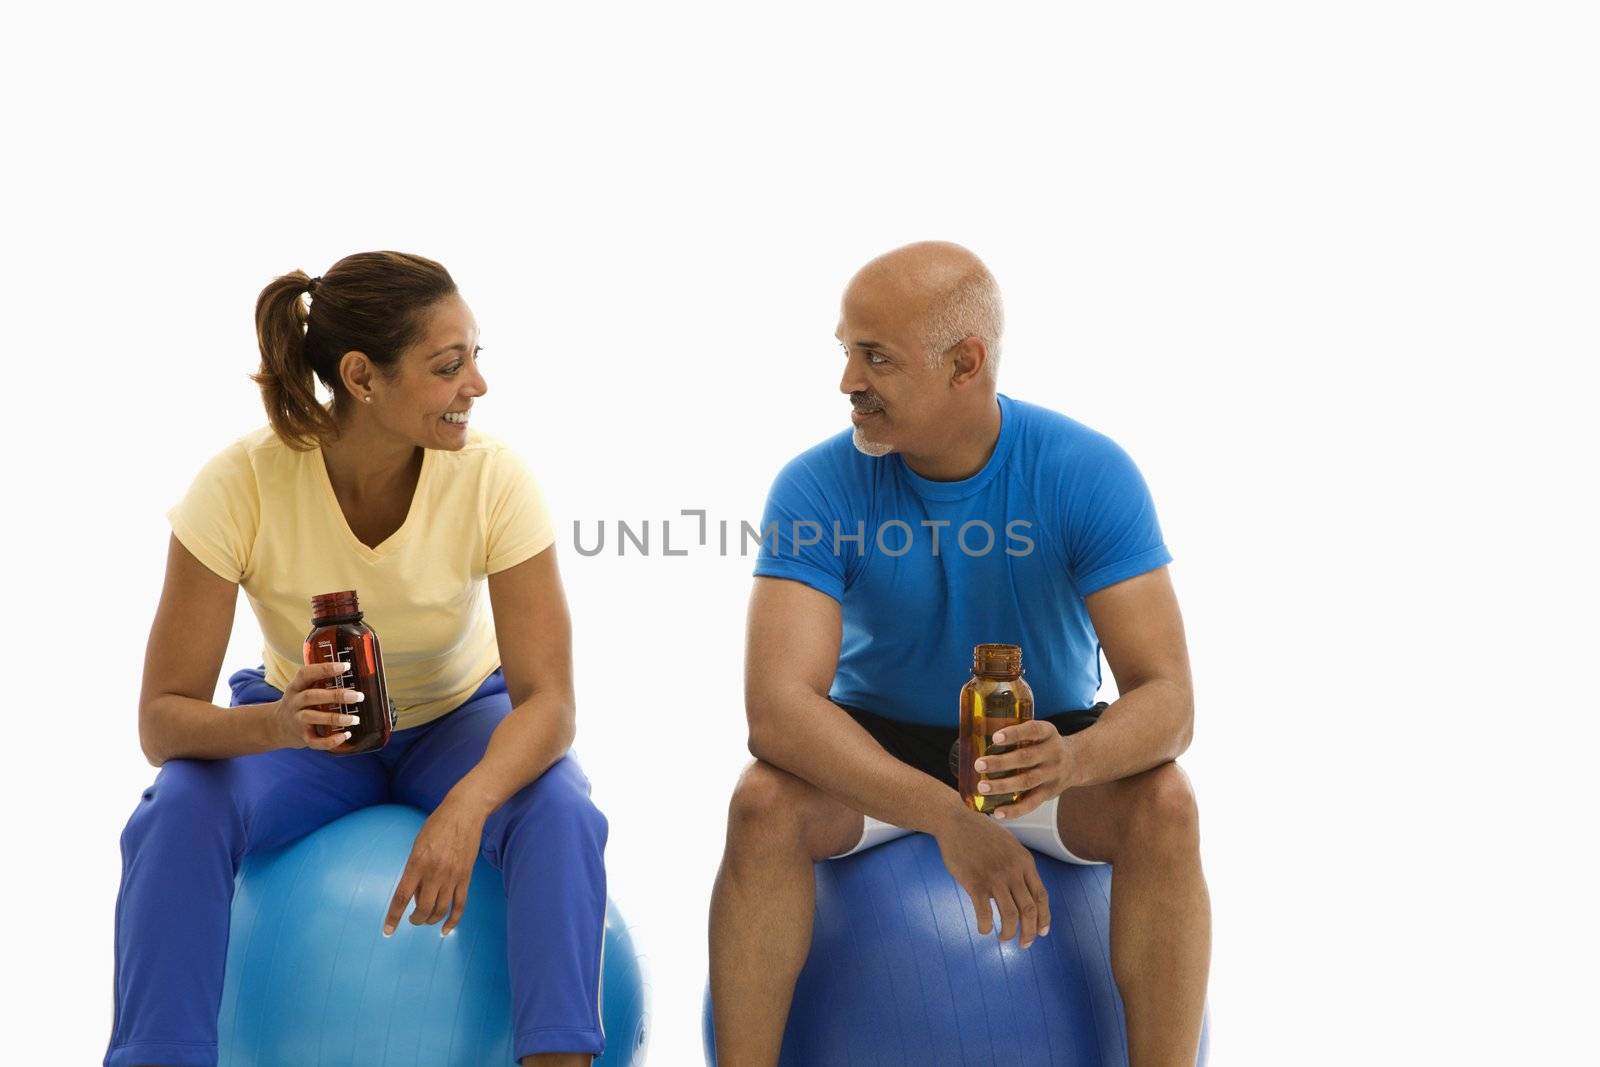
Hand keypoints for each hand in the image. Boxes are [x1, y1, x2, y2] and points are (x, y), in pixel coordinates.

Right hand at [268, 661, 363, 750]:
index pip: (306, 673)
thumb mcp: (302, 688)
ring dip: (335, 718)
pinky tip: (345, 735)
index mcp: (296, 687)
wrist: (277, 726)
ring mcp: (297, 720)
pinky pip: (314, 741)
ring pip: (313, 717)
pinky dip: (330, 740)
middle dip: (335, 695)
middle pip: (311, 696)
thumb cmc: (299, 703)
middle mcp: (295, 702)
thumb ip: (320, 681)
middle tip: (357, 696)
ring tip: (355, 719)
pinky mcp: (302, 737)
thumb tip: (352, 673)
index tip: (345, 666)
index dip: (324, 669)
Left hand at [383, 797, 486, 937]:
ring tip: (426, 920)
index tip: (388, 930)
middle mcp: (434, 873)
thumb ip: (414, 869)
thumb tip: (413, 892)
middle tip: (412, 919)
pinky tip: (445, 929)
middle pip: (422, 908)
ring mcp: (452, 876)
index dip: (393, 917)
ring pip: (440, 910)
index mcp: (417, 863)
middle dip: (415, 920)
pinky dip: (453, 920)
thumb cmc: (437, 825)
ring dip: (431, 920)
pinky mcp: (466, 877)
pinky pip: (460, 904)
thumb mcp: (418, 845)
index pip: (402, 897)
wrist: (464, 813)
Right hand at [932, 807, 1051, 948]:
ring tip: (1003, 939)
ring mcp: (995, 877)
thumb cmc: (982, 834)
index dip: (1044, 918)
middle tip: (1024, 945)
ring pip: (1010, 915)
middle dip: (1029, 932)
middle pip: (1029, 910)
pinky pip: (984, 912)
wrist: (956, 821)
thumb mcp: (1010, 845)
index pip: (1041, 896)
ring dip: (1008, 933)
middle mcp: (1013, 871)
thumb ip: (1019, 866)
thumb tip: (1023, 891)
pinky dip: (984, 926)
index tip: (1042, 932)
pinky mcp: (975, 882)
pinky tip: (982, 929)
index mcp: (1025, 862)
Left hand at [974, 720, 1073, 818]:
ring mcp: (1052, 774)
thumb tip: (979, 740)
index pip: (1032, 731)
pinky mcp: (1050, 792)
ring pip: (1027, 781)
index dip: (1014, 734)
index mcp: (1048, 733)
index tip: (995, 738)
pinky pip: (1032, 803)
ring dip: (1002, 786)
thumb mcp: (1040, 732)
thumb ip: (1019, 735)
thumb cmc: (1045, 744)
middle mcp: (1053, 753)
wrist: (1077, 761)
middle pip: (1026, 758)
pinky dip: (1014, 810)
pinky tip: (998, 812)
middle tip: (979, 764)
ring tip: (982, 787)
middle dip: (1001, 762)